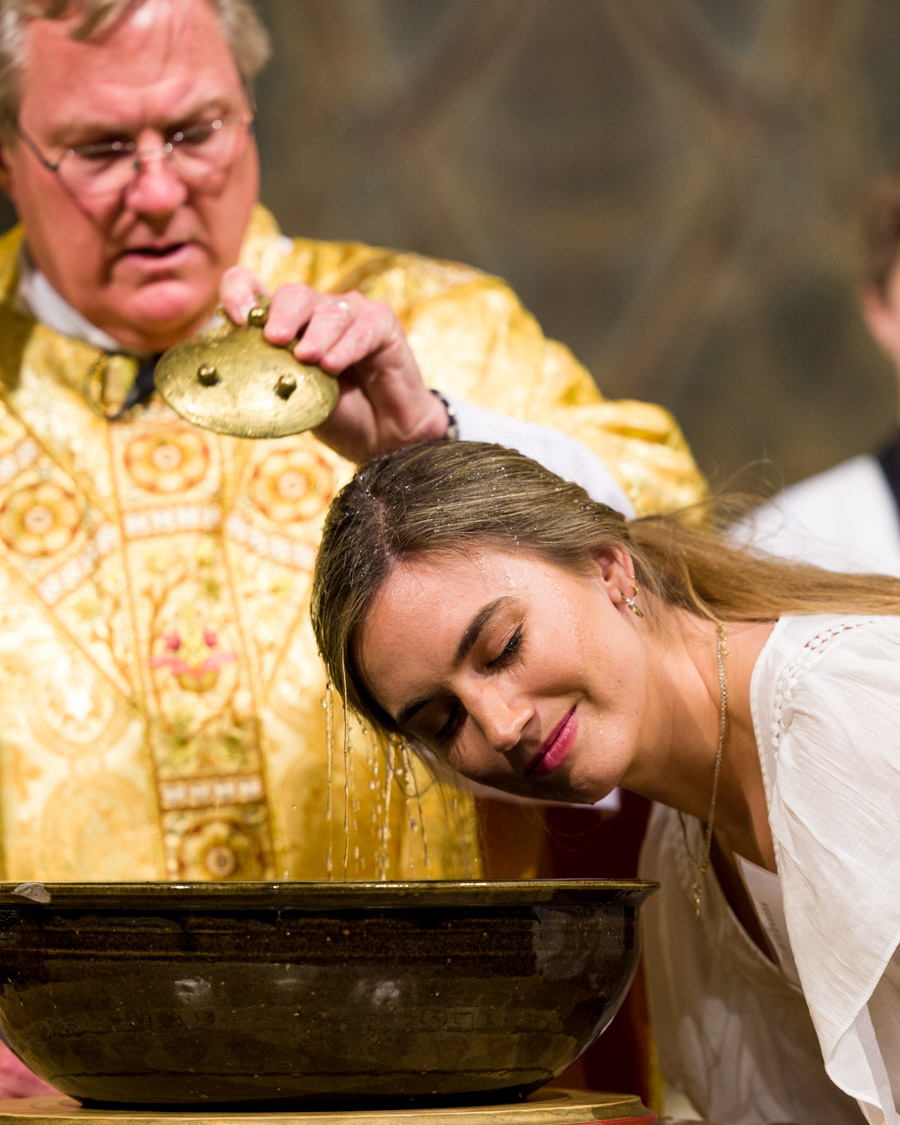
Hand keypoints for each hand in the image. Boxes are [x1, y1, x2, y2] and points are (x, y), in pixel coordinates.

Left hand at [219, 267, 450, 461]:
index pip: (249, 285)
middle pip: (292, 295)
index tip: (239, 320)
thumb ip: (272, 381)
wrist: (382, 438)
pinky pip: (363, 326)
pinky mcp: (381, 323)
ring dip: (317, 335)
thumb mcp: (295, 401)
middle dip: (281, 315)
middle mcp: (314, 312)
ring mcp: (349, 314)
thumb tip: (238, 376)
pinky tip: (333, 366)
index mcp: (284, 324)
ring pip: (328, 310)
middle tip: (275, 339)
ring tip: (310, 361)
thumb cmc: (336, 418)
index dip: (238, 293)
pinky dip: (346, 346)